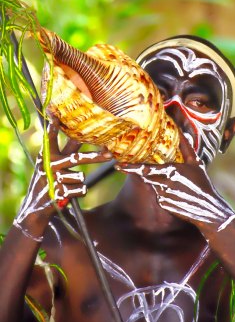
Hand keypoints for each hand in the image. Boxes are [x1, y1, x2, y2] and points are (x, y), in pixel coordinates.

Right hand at [13, 121, 112, 241]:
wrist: (36, 207)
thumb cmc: (48, 180)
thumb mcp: (48, 163)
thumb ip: (62, 150)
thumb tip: (77, 133)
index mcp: (46, 155)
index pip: (50, 138)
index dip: (53, 126)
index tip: (55, 114)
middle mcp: (49, 165)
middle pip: (77, 158)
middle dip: (96, 156)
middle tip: (110, 154)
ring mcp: (54, 180)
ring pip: (81, 176)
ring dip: (79, 181)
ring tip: (68, 184)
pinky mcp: (59, 193)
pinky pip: (82, 189)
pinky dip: (79, 192)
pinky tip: (67, 194)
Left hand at [116, 133, 234, 231]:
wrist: (208, 209)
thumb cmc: (202, 183)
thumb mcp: (196, 164)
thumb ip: (187, 148)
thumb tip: (182, 132)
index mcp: (170, 171)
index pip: (145, 168)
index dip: (130, 167)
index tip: (117, 165)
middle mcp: (164, 183)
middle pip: (145, 176)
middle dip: (134, 170)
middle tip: (121, 166)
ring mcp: (162, 195)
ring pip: (153, 185)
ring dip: (159, 183)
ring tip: (177, 186)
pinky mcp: (163, 204)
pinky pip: (159, 196)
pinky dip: (164, 194)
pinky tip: (177, 196)